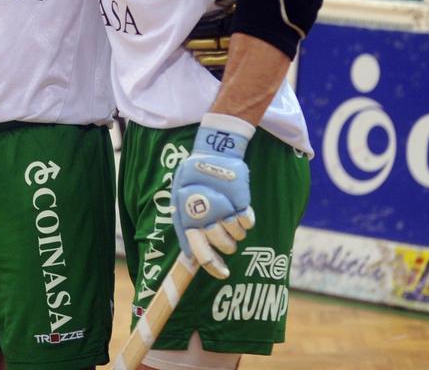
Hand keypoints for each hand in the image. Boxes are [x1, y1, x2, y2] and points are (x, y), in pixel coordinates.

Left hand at [170, 113, 255, 278]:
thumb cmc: (195, 178)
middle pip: (222, 246)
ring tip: (230, 215)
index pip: (199, 252)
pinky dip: (246, 218)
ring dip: (236, 230)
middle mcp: (205, 217)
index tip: (223, 274)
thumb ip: (186, 225)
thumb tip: (191, 254)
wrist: (214, 154)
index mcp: (188, 218)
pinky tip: (239, 207)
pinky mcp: (240, 202)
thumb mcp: (180, 199)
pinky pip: (247, 223)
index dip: (212, 266)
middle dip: (227, 246)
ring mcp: (224, 210)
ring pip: (237, 236)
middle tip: (226, 236)